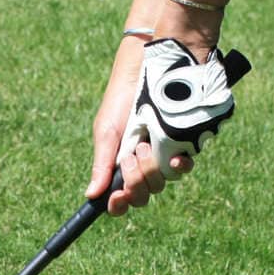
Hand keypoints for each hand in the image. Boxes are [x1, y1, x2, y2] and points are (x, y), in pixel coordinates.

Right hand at [87, 38, 195, 216]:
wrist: (145, 70)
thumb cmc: (121, 99)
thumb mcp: (106, 132)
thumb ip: (102, 165)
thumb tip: (91, 195)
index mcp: (121, 165)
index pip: (122, 198)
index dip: (119, 204)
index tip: (118, 197)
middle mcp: (142, 165)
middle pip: (142, 195)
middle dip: (135, 181)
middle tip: (131, 156)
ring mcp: (162, 156)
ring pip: (160, 184)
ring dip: (151, 168)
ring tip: (146, 143)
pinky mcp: (181, 145)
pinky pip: (182, 168)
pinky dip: (178, 167)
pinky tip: (175, 159)